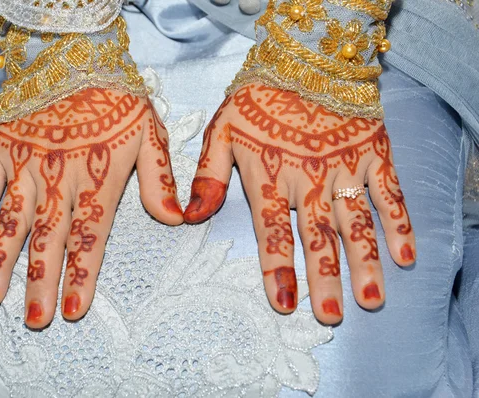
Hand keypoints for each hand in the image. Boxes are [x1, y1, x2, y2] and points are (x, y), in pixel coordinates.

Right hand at [0, 88, 182, 327]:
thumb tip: (177, 219)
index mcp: (98, 180)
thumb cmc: (117, 98)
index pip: (90, 237)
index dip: (81, 276)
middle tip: (35, 320)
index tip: (74, 310)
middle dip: (40, 283)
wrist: (76, 56)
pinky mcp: (1, 152)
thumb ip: (160, 179)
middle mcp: (58, 181)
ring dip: (1, 263)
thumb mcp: (150, 134)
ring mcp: (25, 167)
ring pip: (11, 223)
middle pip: (48, 239)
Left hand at [184, 83, 414, 323]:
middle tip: (331, 316)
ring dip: (364, 262)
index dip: (277, 268)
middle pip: (318, 236)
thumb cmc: (258, 99)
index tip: (284, 303)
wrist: (304, 59)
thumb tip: (189, 217)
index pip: (273, 231)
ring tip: (370, 299)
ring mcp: (344, 168)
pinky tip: (405, 256)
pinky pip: (389, 192)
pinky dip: (399, 223)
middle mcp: (309, 179)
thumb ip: (207, 177)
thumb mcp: (220, 132)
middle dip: (324, 278)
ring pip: (356, 221)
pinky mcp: (372, 154)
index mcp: (270, 176)